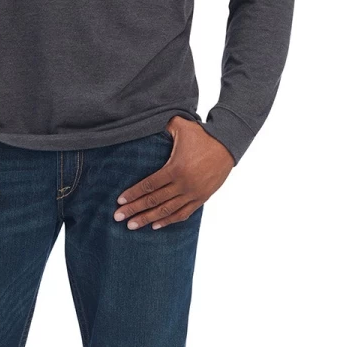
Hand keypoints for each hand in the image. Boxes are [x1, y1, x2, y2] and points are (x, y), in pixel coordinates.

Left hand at [113, 116, 233, 228]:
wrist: (228, 145)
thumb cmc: (203, 134)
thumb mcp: (181, 126)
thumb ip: (163, 126)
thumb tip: (145, 121)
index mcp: (176, 168)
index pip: (149, 185)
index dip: (133, 194)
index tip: (120, 201)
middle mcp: (184, 184)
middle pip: (154, 201)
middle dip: (134, 210)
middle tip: (118, 217)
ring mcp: (193, 193)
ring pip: (167, 211)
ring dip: (148, 219)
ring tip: (132, 225)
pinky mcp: (201, 198)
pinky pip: (183, 213)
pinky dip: (169, 220)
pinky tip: (155, 225)